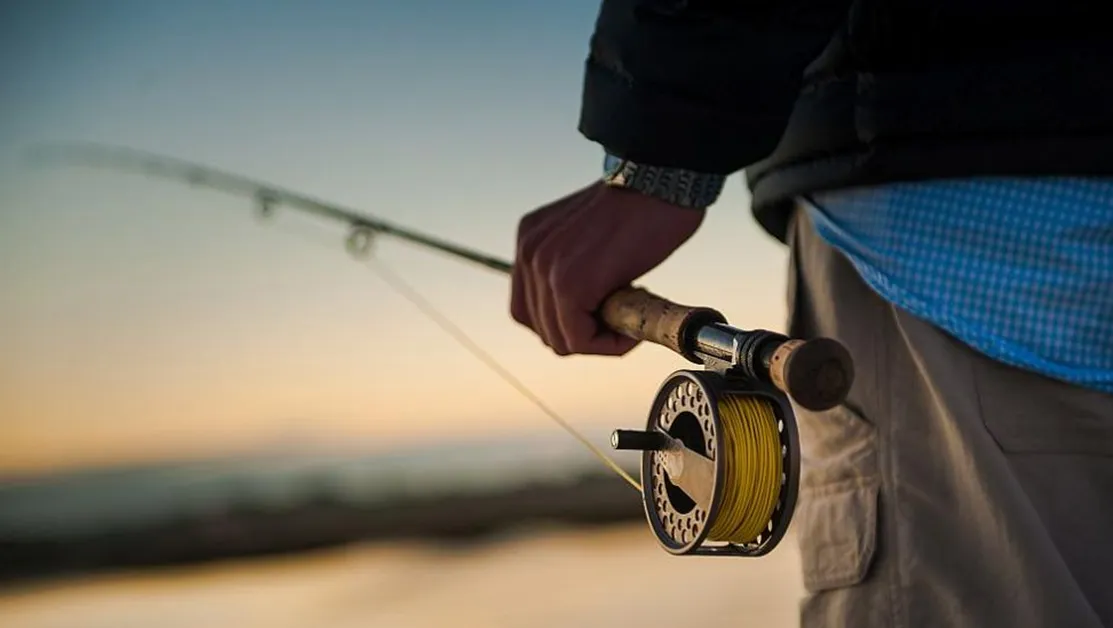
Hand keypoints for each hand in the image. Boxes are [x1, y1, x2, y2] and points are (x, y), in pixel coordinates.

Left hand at [510, 181, 705, 355]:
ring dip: (598, 340)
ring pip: (560, 339)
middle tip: (620, 319)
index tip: (601, 315)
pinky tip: (631, 328)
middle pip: (542, 327)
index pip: (531, 308)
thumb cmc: (643, 207)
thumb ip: (575, 266)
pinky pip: (579, 340)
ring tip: (629, 318)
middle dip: (583, 334)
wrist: (663, 182)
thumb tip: (586, 310)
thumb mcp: (589, 236)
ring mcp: (545, 268)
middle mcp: (529, 252)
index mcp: (531, 240)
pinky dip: (608, 345)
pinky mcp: (569, 284)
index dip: (567, 322)